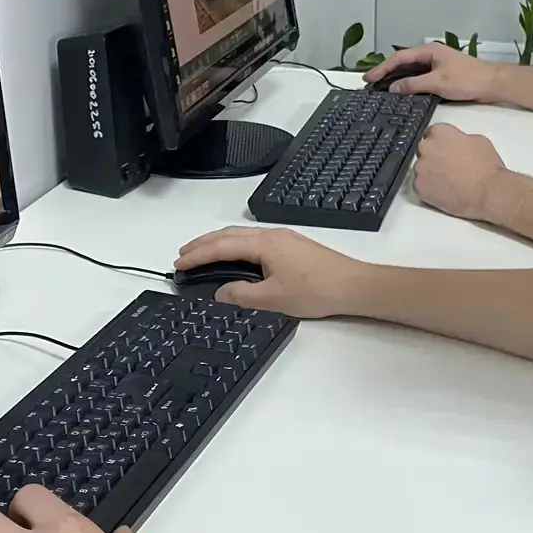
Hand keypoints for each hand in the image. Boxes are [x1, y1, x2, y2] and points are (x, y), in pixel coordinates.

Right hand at [176, 226, 372, 318]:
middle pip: (228, 234)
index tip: (179, 262)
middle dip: (203, 243)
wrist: (354, 285)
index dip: (197, 254)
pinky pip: (253, 241)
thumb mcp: (274, 298)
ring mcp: (283, 238)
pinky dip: (235, 246)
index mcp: (264, 244)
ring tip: (202, 254)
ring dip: (218, 243)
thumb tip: (220, 292)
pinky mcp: (292, 246)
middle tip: (182, 254)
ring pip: (241, 236)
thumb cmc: (317, 290)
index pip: (221, 246)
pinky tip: (234, 257)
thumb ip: (242, 295)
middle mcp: (272, 235)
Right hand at [361, 43, 504, 101]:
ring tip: (380, 89)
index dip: (382, 68)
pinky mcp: (441, 75)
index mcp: (428, 51)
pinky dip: (408, 84)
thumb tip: (393, 88)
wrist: (492, 84)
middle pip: (402, 63)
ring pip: (410, 71)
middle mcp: (430, 55)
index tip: (368, 78)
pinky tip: (402, 92)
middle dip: (385, 73)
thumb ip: (413, 84)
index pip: (398, 58)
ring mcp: (436, 65)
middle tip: (370, 84)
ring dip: (396, 79)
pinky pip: (419, 78)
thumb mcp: (437, 82)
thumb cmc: (468, 79)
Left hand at [411, 123, 508, 221]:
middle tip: (448, 166)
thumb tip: (456, 144)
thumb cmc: (487, 167)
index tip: (445, 148)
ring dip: (430, 172)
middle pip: (424, 149)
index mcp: (441, 132)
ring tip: (447, 181)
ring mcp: (420, 168)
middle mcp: (426, 147)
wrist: (487, 193)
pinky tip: (443, 191)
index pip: (432, 132)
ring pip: (421, 167)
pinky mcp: (419, 187)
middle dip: (433, 155)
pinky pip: (420, 185)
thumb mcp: (478, 141)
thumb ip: (460, 138)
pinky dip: (429, 187)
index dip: (440, 141)